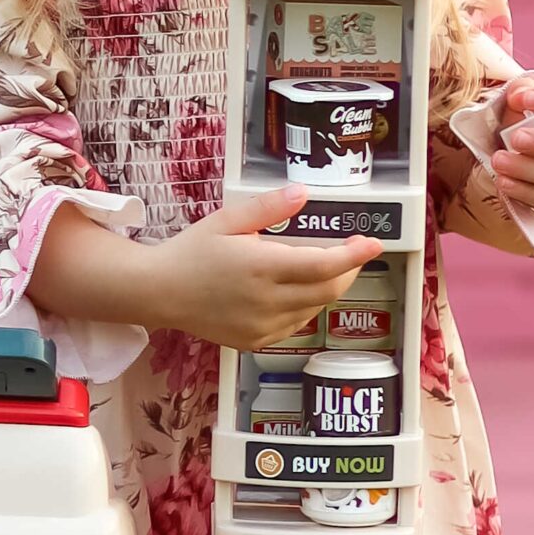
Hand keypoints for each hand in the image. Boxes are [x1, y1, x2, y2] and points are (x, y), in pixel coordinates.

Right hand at [145, 185, 383, 351]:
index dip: (354, 256)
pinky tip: (292, 291)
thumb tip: (302, 193)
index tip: (374, 243)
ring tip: (318, 268)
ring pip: (314, 308)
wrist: (159, 292)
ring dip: (326, 288)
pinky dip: (305, 306)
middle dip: (348, 270)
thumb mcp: (227, 220)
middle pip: (328, 290)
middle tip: (350, 251)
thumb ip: (268, 208)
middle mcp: (265, 301)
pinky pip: (296, 324)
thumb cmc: (191, 252)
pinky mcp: (256, 340)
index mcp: (261, 268)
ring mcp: (262, 326)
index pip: (324, 266)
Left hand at [494, 75, 533, 219]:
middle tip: (515, 138)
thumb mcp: (525, 99)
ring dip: (527, 169)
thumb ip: (522, 91)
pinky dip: (525, 192)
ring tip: (498, 160)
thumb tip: (518, 95)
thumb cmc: (530, 119)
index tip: (522, 98)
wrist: (524, 149)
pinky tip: (503, 181)